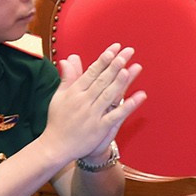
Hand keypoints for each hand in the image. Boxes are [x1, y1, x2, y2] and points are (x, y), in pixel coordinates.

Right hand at [46, 44, 145, 163]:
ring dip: (120, 82)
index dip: (104, 60)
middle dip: (115, 65)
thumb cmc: (58, 120)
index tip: (114, 49)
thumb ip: (68, 77)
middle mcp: (83, 102)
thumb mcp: (60, 96)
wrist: (55, 147)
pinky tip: (140, 96)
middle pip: (102, 80)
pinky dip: (128, 105)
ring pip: (109, 95)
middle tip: (127, 52)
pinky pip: (116, 115)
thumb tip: (70, 58)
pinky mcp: (100, 128)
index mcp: (74, 93)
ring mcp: (92, 115)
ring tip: (131, 68)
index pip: (92, 72)